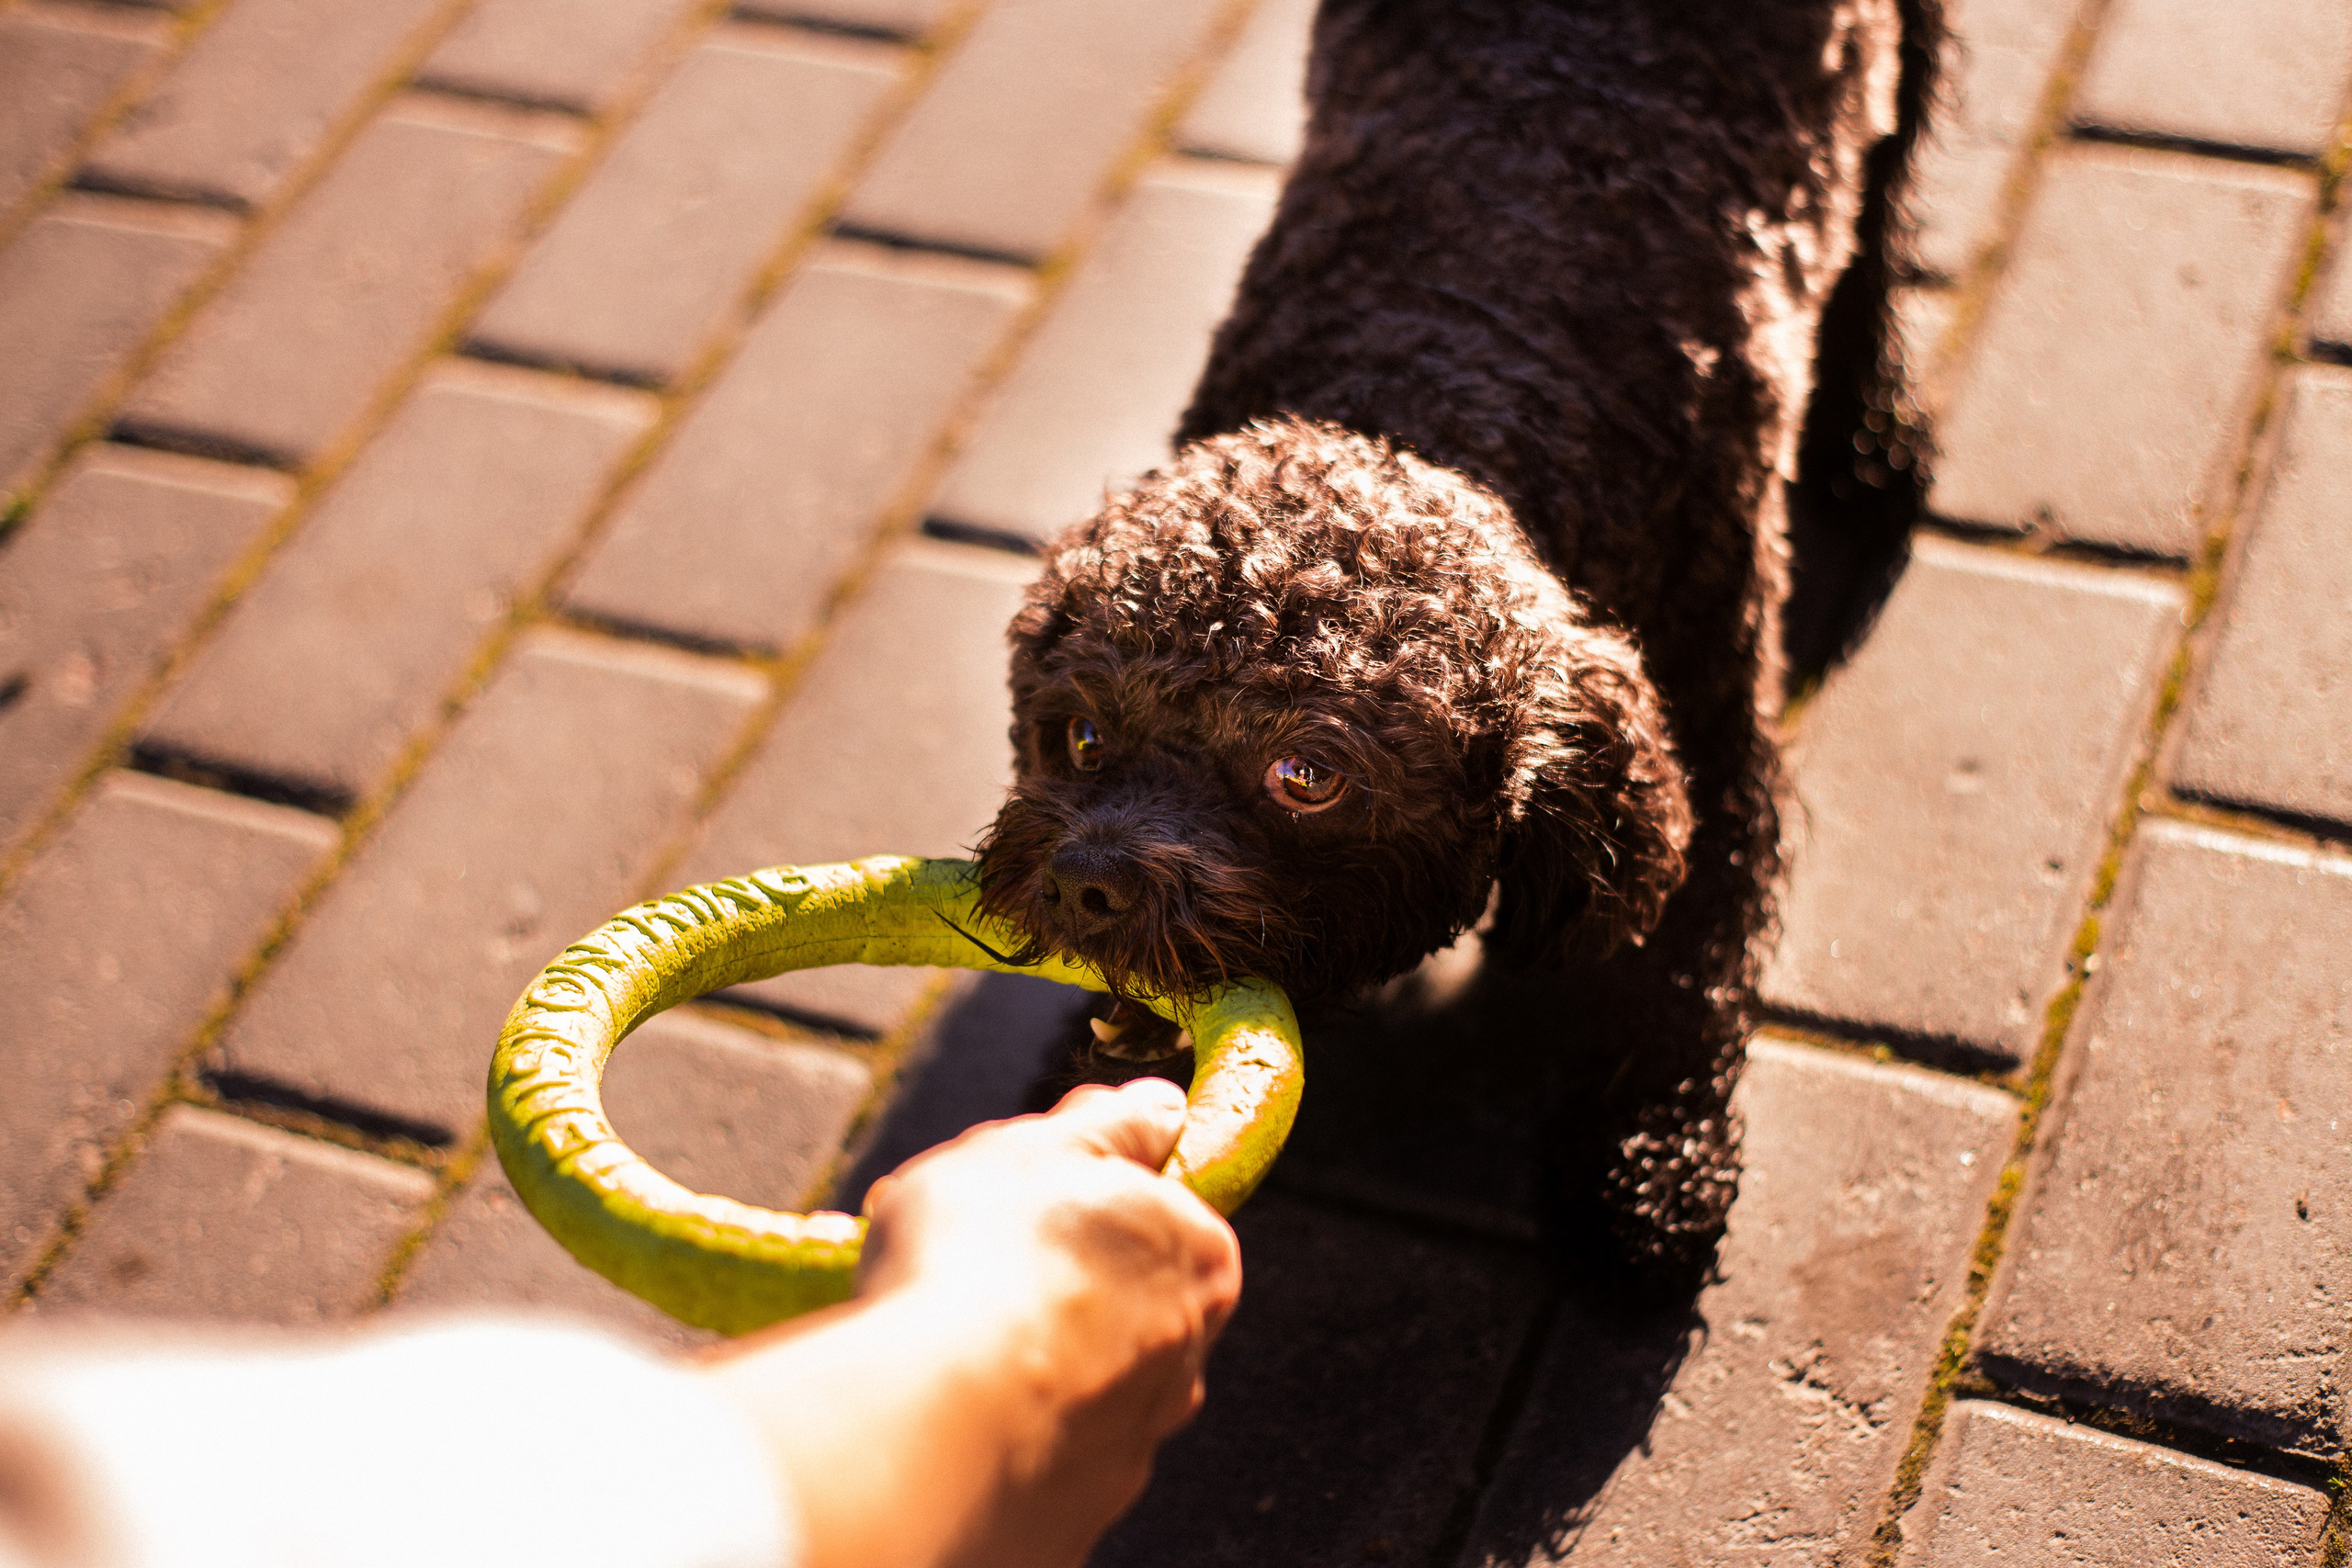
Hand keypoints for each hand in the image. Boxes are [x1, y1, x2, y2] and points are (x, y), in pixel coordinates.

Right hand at [702, 1078, 1241, 1567]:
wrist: (930, 1420)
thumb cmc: (983, 1260)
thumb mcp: (1041, 1148)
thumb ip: (1113, 1125)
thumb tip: (1162, 1107)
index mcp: (1197, 1262)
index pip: (1164, 1220)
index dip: (1089, 1201)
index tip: (1021, 1199)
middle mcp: (1185, 1364)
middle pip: (1122, 1307)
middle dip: (1052, 1287)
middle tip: (961, 1267)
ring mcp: (1130, 1449)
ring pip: (1078, 1389)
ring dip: (1020, 1364)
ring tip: (931, 1346)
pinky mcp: (1073, 1520)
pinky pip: (1033, 1462)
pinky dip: (993, 1435)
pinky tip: (936, 1413)